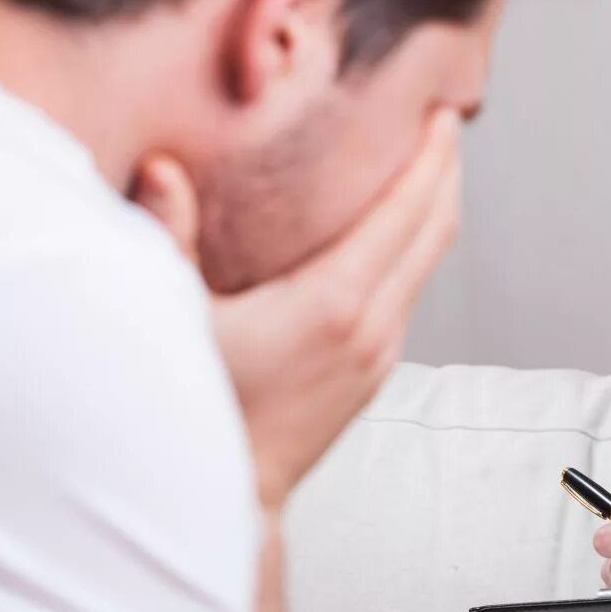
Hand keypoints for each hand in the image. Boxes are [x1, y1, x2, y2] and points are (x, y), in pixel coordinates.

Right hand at [132, 109, 462, 510]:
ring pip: (426, 264)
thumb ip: (169, 239)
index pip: (406, 213)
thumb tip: (165, 167)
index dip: (431, 158)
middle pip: (434, 231)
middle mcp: (372, 328)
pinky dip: (411, 249)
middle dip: (444, 172)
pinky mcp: (373, 372)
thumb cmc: (195, 413)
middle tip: (441, 119)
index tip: (442, 112)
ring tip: (421, 162)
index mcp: (333, 305)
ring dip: (431, 210)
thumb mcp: (174, 322)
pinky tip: (387, 231)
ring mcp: (379, 354)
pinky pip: (408, 293)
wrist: (231, 498)